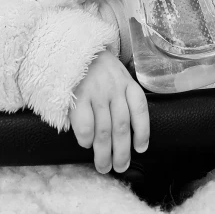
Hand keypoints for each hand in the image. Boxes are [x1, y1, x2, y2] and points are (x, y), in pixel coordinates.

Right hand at [70, 50, 149, 173]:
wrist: (71, 48)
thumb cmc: (96, 66)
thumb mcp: (116, 73)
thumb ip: (123, 93)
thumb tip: (129, 127)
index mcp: (126, 81)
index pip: (140, 108)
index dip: (142, 131)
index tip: (141, 148)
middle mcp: (113, 88)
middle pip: (122, 126)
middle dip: (122, 152)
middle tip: (120, 167)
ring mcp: (95, 92)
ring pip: (104, 131)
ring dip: (104, 153)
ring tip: (103, 166)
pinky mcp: (77, 96)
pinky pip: (85, 125)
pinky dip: (86, 138)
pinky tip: (87, 144)